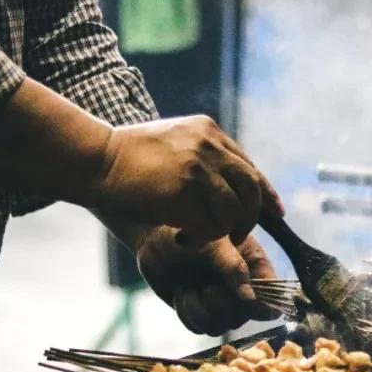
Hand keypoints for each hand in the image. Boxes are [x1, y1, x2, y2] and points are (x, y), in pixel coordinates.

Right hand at [95, 116, 282, 244]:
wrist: (96, 160)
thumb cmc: (127, 157)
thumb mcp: (172, 141)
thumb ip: (201, 154)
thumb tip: (228, 184)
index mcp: (209, 132)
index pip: (250, 167)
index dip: (266, 194)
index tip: (276, 212)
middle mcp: (209, 147)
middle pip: (251, 189)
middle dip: (250, 218)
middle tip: (238, 236)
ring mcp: (198, 168)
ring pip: (234, 211)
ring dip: (222, 232)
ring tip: (198, 236)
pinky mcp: (184, 193)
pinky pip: (211, 226)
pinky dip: (202, 239)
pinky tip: (182, 238)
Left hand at [136, 227, 279, 335]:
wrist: (155, 237)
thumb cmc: (189, 230)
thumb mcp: (215, 243)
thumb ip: (234, 268)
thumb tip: (251, 299)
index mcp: (255, 268)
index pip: (271, 297)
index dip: (262, 306)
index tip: (243, 300)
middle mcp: (241, 289)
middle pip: (243, 316)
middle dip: (221, 304)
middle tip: (206, 286)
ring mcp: (220, 303)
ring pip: (220, 327)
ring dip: (200, 310)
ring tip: (189, 288)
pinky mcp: (199, 312)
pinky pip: (199, 329)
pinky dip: (188, 314)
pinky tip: (182, 293)